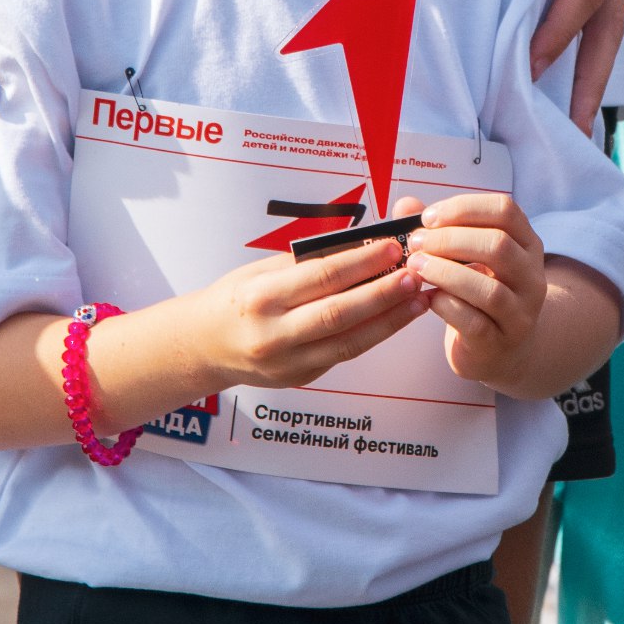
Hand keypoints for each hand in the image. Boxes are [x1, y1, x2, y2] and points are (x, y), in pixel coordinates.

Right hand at [186, 237, 430, 389]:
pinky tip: (395, 318)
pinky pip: (344, 354)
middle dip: (383, 292)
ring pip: (349, 341)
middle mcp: (274, 333)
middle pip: (339, 312)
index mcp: (262, 296)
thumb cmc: (237, 298)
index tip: (392, 247)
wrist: (205, 345)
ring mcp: (288, 362)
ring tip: (418, 299)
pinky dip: (373, 335)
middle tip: (414, 274)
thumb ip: (306, 262)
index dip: (362, 262)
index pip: (321, 276)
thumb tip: (361, 245)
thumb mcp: (261, 271)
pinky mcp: (301, 378)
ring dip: (390, 320)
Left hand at [395, 193, 547, 388]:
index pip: (505, 210)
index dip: (464, 208)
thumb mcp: (464, 256)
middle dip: (449, 240)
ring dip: (444, 273)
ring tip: (416, 267)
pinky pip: (474, 322)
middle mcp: (531, 276)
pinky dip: (446, 305)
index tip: (428, 218)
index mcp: (526, 243)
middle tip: (416, 243)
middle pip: (498, 245)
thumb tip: (406, 204)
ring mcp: (520, 312)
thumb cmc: (475, 292)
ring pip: (488, 289)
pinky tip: (428, 298)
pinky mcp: (500, 342)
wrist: (499, 348)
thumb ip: (437, 229)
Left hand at [467, 0, 623, 127]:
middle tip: (575, 131)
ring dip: (598, 70)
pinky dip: (594, 42)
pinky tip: (576, 73)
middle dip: (593, 77)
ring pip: (615, 18)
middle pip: (611, 21)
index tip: (527, 65)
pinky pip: (607, 3)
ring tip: (581, 123)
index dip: (557, 29)